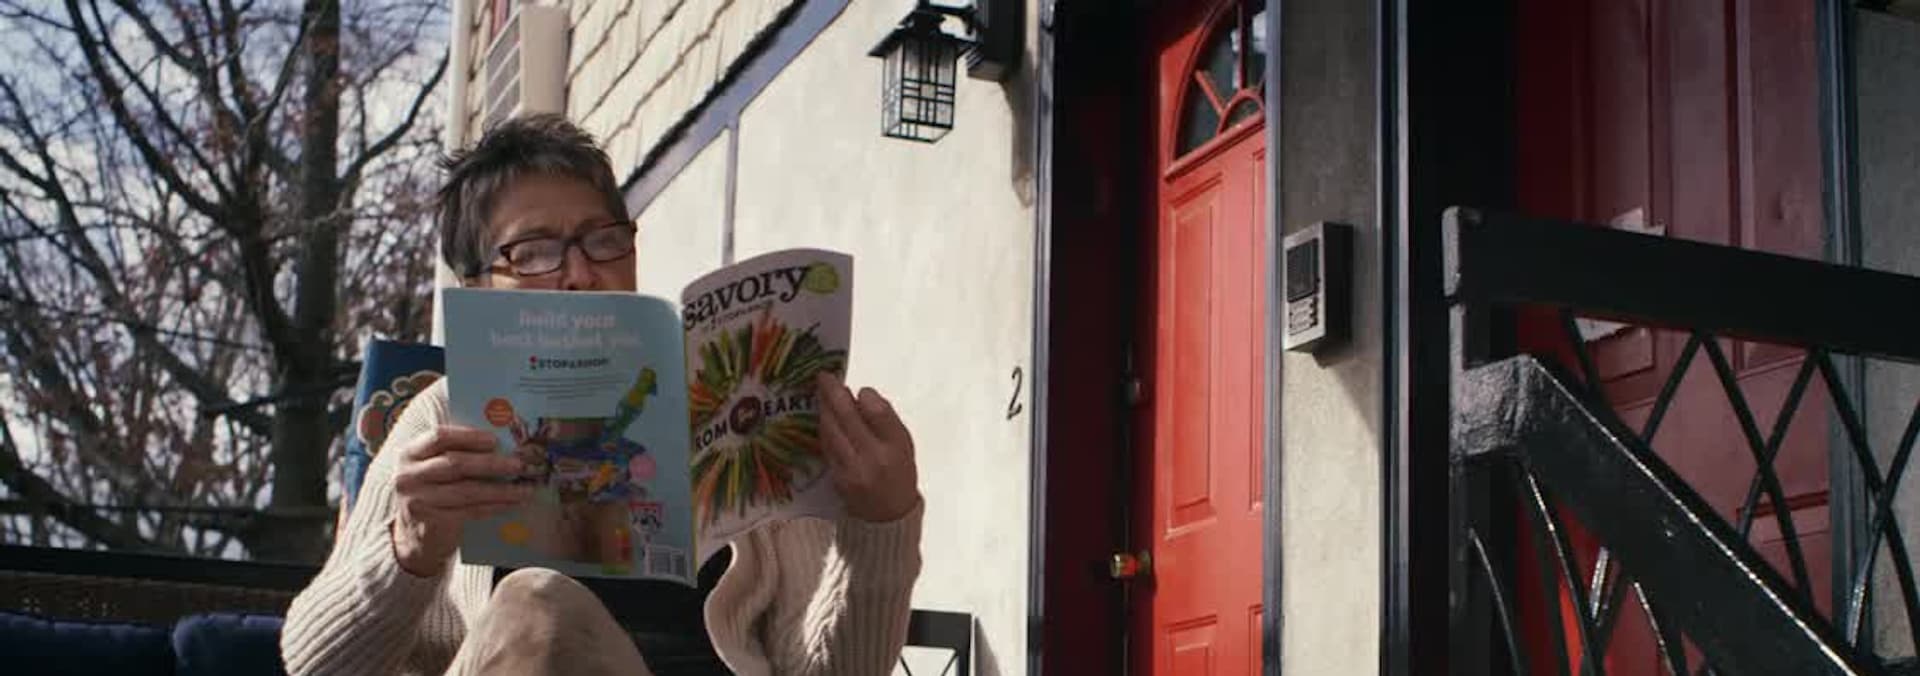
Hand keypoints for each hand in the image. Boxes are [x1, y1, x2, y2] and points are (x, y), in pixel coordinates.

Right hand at [389, 425, 533, 576]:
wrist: (417, 535)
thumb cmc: (434, 492)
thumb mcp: (435, 468)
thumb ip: (457, 452)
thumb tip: (502, 440)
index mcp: (410, 454)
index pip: (438, 437)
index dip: (469, 436)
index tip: (495, 440)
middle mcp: (408, 476)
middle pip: (455, 464)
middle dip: (492, 463)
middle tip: (519, 465)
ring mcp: (417, 501)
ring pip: (467, 490)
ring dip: (500, 489)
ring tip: (525, 488)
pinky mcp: (430, 523)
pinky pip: (469, 511)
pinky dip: (494, 506)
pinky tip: (511, 503)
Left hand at [816, 373, 920, 522]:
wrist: (888, 516)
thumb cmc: (900, 474)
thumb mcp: (904, 445)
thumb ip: (886, 420)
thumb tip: (862, 395)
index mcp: (896, 448)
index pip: (879, 414)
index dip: (866, 397)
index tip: (859, 388)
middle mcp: (873, 458)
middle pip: (848, 419)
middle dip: (834, 394)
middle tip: (824, 376)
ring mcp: (851, 469)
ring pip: (832, 431)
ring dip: (824, 409)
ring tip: (821, 392)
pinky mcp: (836, 477)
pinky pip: (826, 446)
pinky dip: (824, 428)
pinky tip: (823, 416)